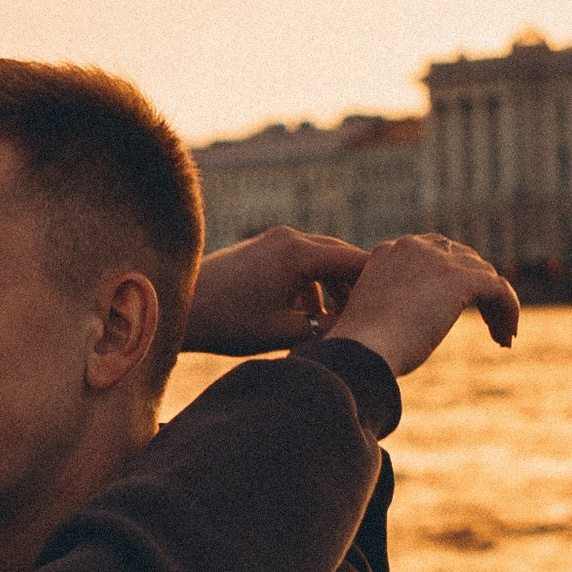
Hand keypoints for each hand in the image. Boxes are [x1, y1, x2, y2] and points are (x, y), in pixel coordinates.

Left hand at [183, 228, 371, 354]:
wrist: (178, 307)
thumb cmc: (228, 322)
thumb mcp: (284, 333)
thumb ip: (327, 329)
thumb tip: (358, 331)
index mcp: (298, 254)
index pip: (355, 261)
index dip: (377, 284)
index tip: (393, 305)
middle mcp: (289, 239)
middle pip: (340, 255)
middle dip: (357, 285)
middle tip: (372, 314)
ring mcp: (274, 241)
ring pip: (320, 259)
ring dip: (334, 286)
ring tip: (341, 319)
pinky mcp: (261, 249)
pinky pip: (299, 262)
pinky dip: (311, 283)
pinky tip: (309, 313)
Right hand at [323, 233, 521, 376]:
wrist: (361, 350)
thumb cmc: (363, 348)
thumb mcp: (379, 317)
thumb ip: (400, 307)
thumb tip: (419, 324)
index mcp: (390, 252)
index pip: (437, 255)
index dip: (455, 282)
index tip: (459, 313)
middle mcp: (413, 247)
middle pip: (465, 260)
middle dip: (480, 291)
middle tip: (490, 325)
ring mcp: (436, 260)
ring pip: (485, 275)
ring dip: (497, 305)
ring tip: (501, 337)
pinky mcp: (458, 278)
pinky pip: (498, 288)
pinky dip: (508, 309)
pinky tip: (507, 336)